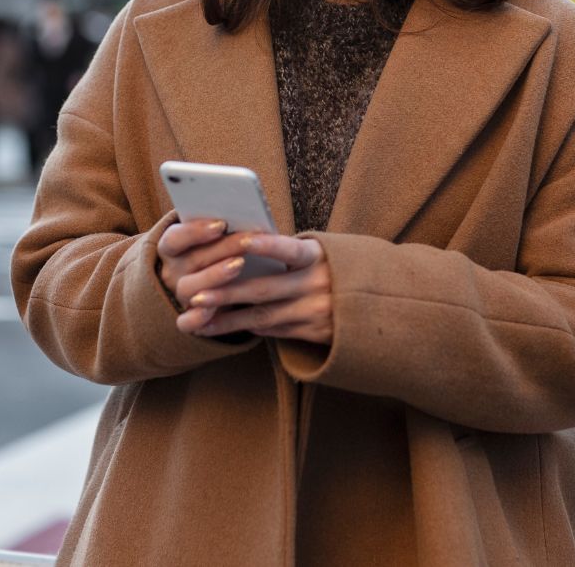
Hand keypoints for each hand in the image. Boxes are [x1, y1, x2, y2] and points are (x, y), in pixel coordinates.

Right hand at [156, 219, 259, 322]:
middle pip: (191, 260)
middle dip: (220, 249)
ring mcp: (179, 295)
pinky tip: (212, 310)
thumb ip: (220, 228)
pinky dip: (197, 318)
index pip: (175, 239)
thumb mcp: (209, 237)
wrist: (194, 280)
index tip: (221, 224)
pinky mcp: (187, 318)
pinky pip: (186, 323)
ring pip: (189, 289)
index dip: (195, 232)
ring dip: (214, 277)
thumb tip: (246, 214)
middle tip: (244, 241)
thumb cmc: (212, 251)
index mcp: (171, 249)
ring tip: (239, 265)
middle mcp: (171, 271)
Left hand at [176, 234, 332, 344]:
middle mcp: (318, 284)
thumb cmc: (336, 267)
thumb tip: (243, 248)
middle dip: (227, 294)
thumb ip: (291, 253)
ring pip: (265, 317)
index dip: (268, 246)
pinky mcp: (316, 334)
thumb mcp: (322, 253)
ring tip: (199, 320)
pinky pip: (277, 331)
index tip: (243, 241)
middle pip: (265, 290)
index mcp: (319, 257)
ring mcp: (317, 312)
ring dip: (229, 320)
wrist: (379, 303)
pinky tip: (226, 328)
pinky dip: (250, 329)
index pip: (290, 250)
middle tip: (195, 296)